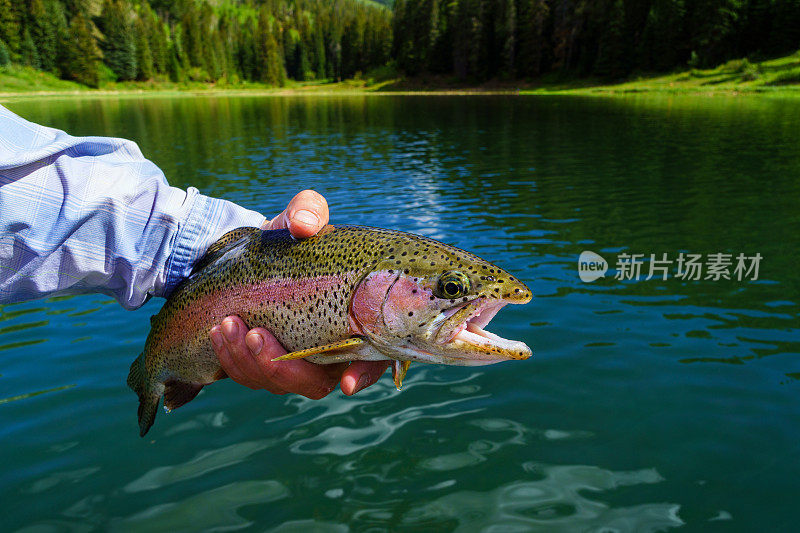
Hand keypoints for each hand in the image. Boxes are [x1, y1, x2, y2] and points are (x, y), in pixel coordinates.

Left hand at [209, 190, 389, 397]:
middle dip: (283, 367)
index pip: (374, 357)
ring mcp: (297, 362)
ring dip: (249, 362)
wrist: (249, 252)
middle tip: (255, 334)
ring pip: (279, 383)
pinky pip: (251, 377)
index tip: (347, 382)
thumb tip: (303, 225)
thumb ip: (308, 210)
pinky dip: (231, 359)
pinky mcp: (267, 365)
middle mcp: (330, 349)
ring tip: (226, 324)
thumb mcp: (300, 216)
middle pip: (317, 382)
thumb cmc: (290, 237)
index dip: (365, 373)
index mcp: (355, 319)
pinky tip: (218, 331)